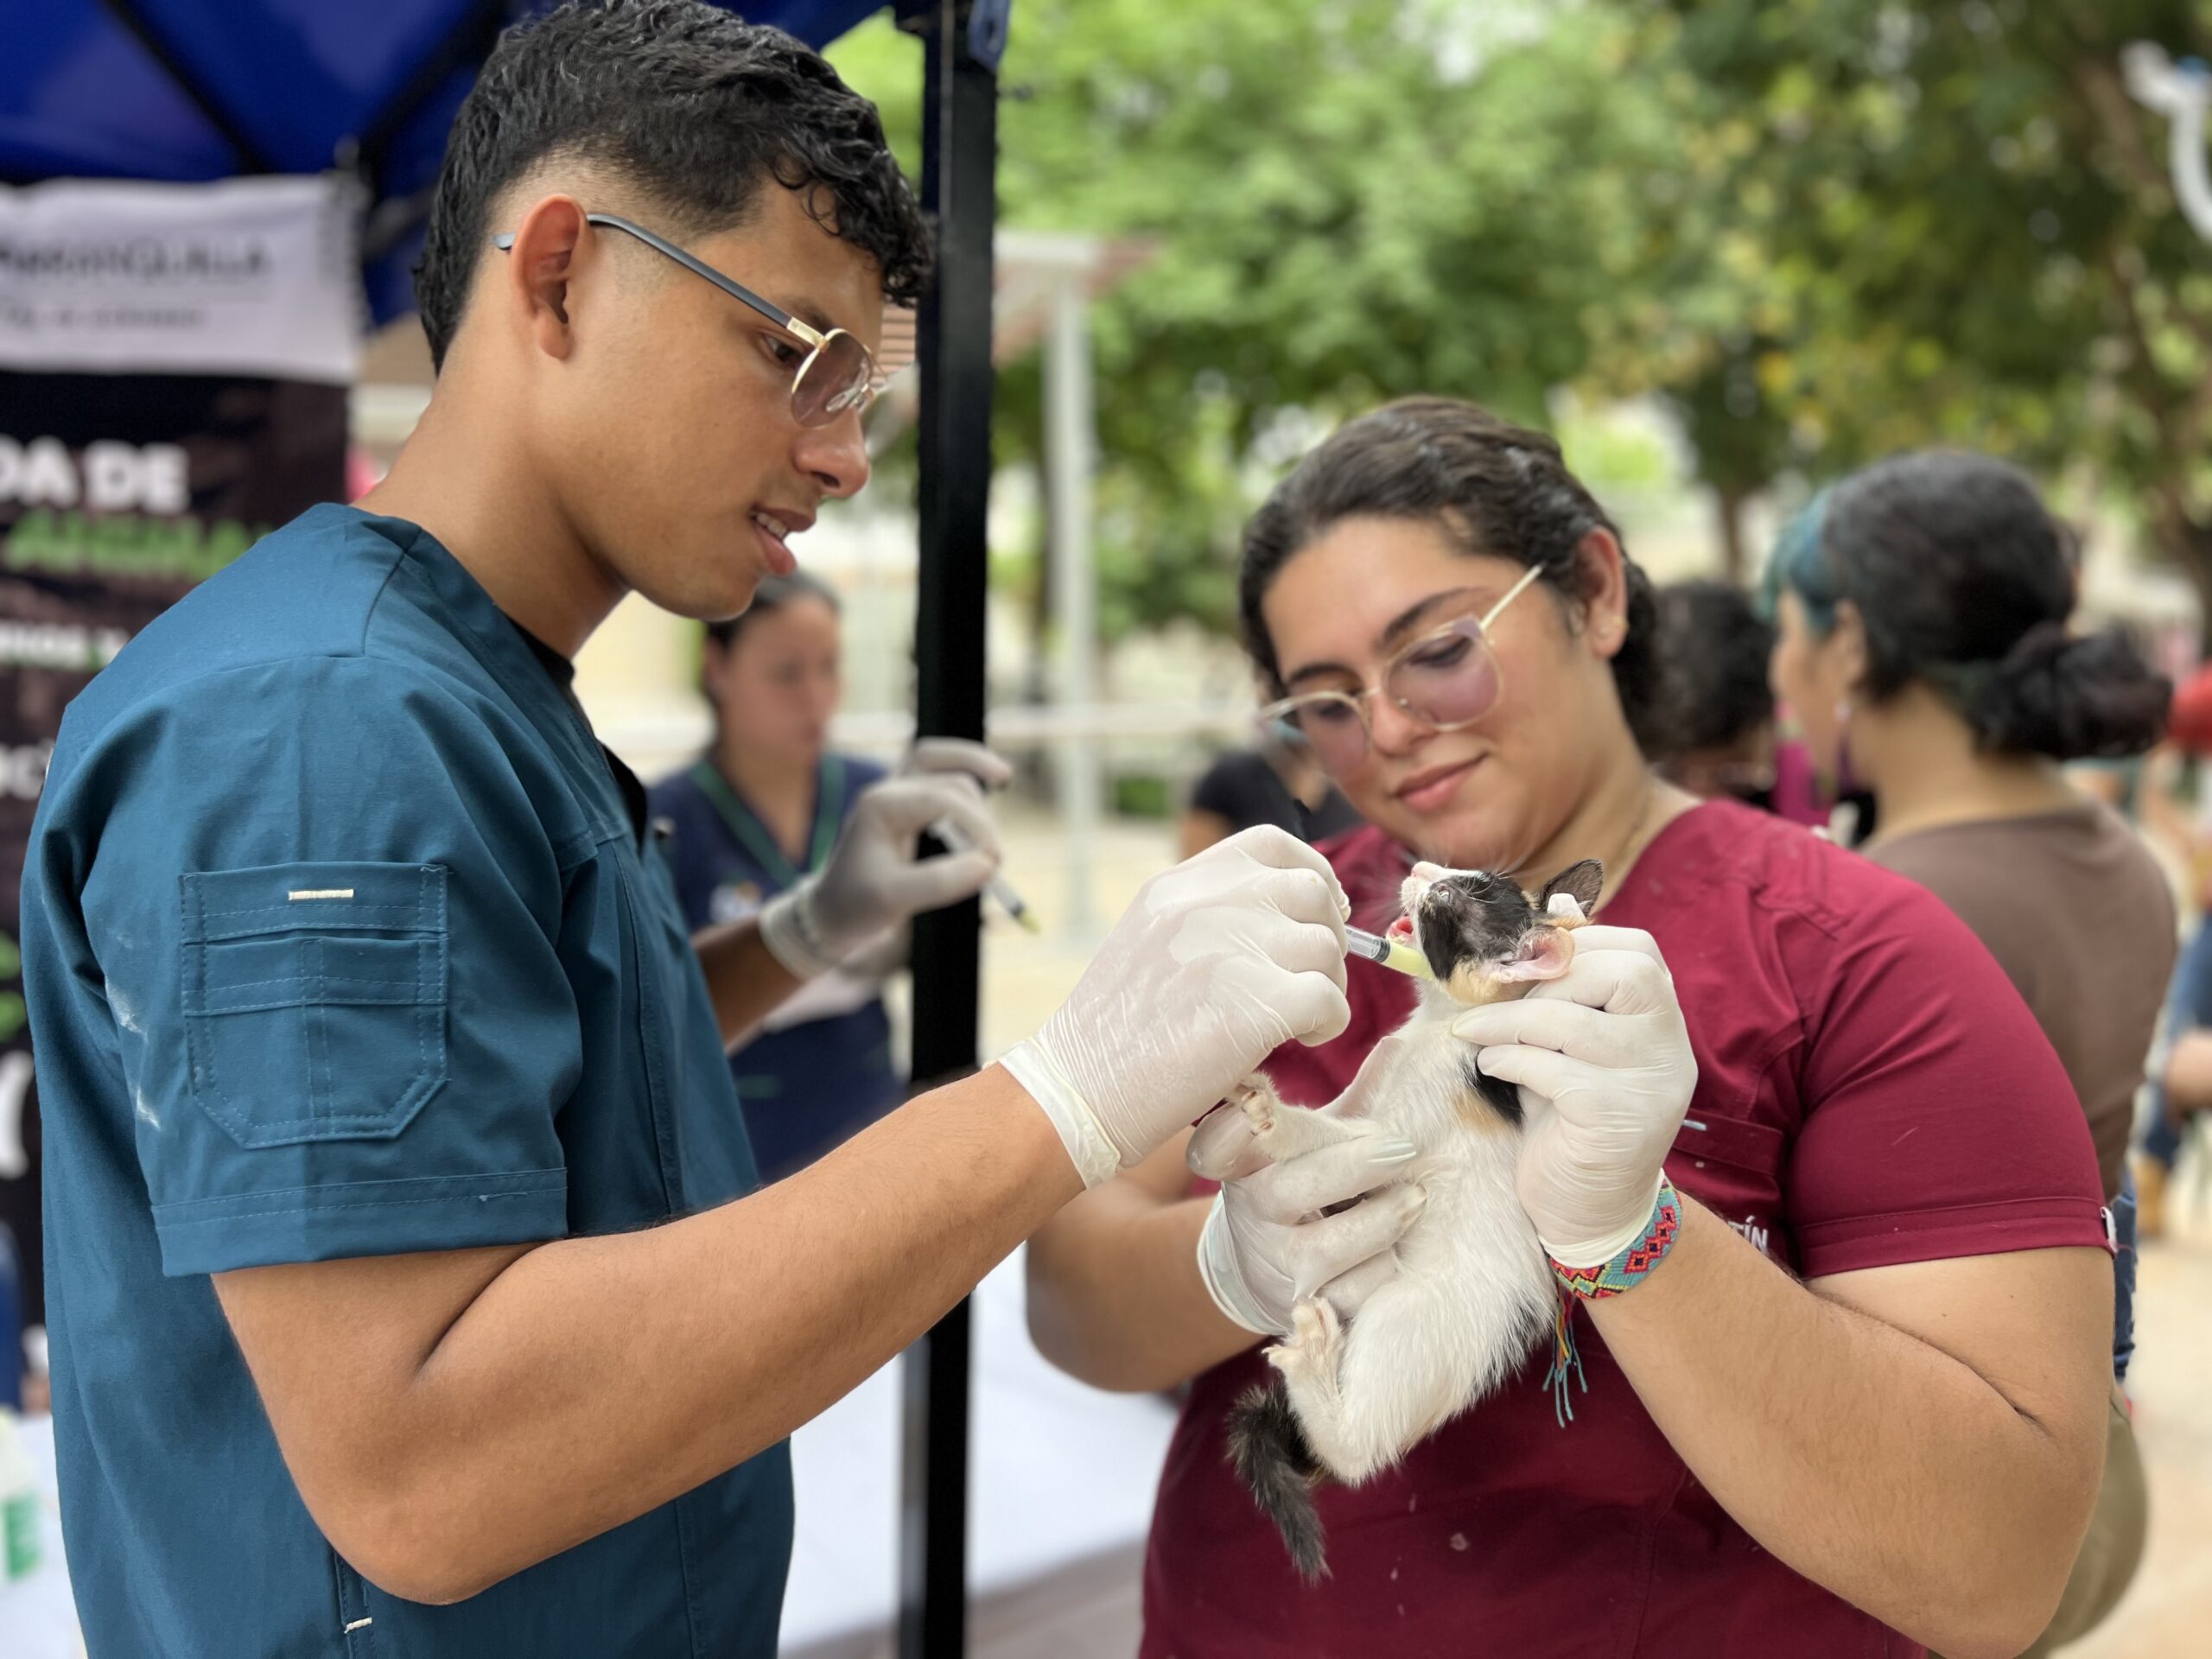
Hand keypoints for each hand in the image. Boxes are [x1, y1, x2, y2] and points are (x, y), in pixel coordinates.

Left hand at [757, 740, 1010, 979]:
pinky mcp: (907, 804)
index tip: (992, 864)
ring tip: (990, 840)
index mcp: (881, 805)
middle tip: (995, 860)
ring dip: (977, 796)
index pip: (944, 799)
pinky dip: (968, 775)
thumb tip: (988, 865)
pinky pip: (940, 771)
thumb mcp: (895, 899)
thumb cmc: (856, 905)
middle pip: (952, 780)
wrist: (832, 913)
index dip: (977, 826)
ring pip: (946, 765)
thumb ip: (940, 882)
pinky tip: (996, 779)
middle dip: (980, 817)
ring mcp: (897, 793)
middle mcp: (889, 790)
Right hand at [1000, 826, 1352, 1185]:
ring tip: (1294, 1022)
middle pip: (1309, 892)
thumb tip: (1290, 915)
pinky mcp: (1256, 1004)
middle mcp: (1202, 904)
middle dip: (1325, 936)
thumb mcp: (1148, 942)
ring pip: (1326, 946)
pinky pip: (1330, 999)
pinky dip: (1328, 1024)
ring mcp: (1229, 949)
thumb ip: (1206, 916)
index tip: (1316, 915)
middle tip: (1304, 981)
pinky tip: (1297, 1041)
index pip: (1272, 846)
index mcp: (1175, 886)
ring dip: (1327, 985)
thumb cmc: (1116, 1035)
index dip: (1312, 875)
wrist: (1078, 1092)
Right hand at [1186, 1096, 1425, 1335]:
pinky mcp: (1304, 1305)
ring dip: (1380, 1223)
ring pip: (1327, 1248)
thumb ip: (1355, 1100)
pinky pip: (1354, 1291)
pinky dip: (1385, 1268)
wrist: (1266, 1270)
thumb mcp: (1316, 1140)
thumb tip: (1405, 1043)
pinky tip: (1404, 1251)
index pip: (1221, 1143)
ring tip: (1415, 1200)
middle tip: (1402, 1149)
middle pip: (1292, 1190)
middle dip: (1352, 1168)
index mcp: (1244, 1158)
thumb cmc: (1305, 1182)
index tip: (1259, 1103)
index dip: (1236, 1126)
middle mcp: (1252, 1207)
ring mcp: (1275, 1261)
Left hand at [1448, 925, 1695, 1267]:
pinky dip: (1511, 1061)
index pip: (1635, 947)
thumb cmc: (1566, 1110)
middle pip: (1615, 973)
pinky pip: (1558, 1071)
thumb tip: (1552, 901)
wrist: (1588, 1206)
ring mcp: (1652, 1081)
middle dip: (1539, 978)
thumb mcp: (1561, 1038)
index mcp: (1661, 1012)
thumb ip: (1557, 980)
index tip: (1516, 958)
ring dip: (1508, 1021)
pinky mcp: (1620, 1120)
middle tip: (1488, 995)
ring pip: (1575, 1021)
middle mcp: (1670, 1042)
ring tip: (1472, 1033)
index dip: (1570, 942)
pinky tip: (1491, 1067)